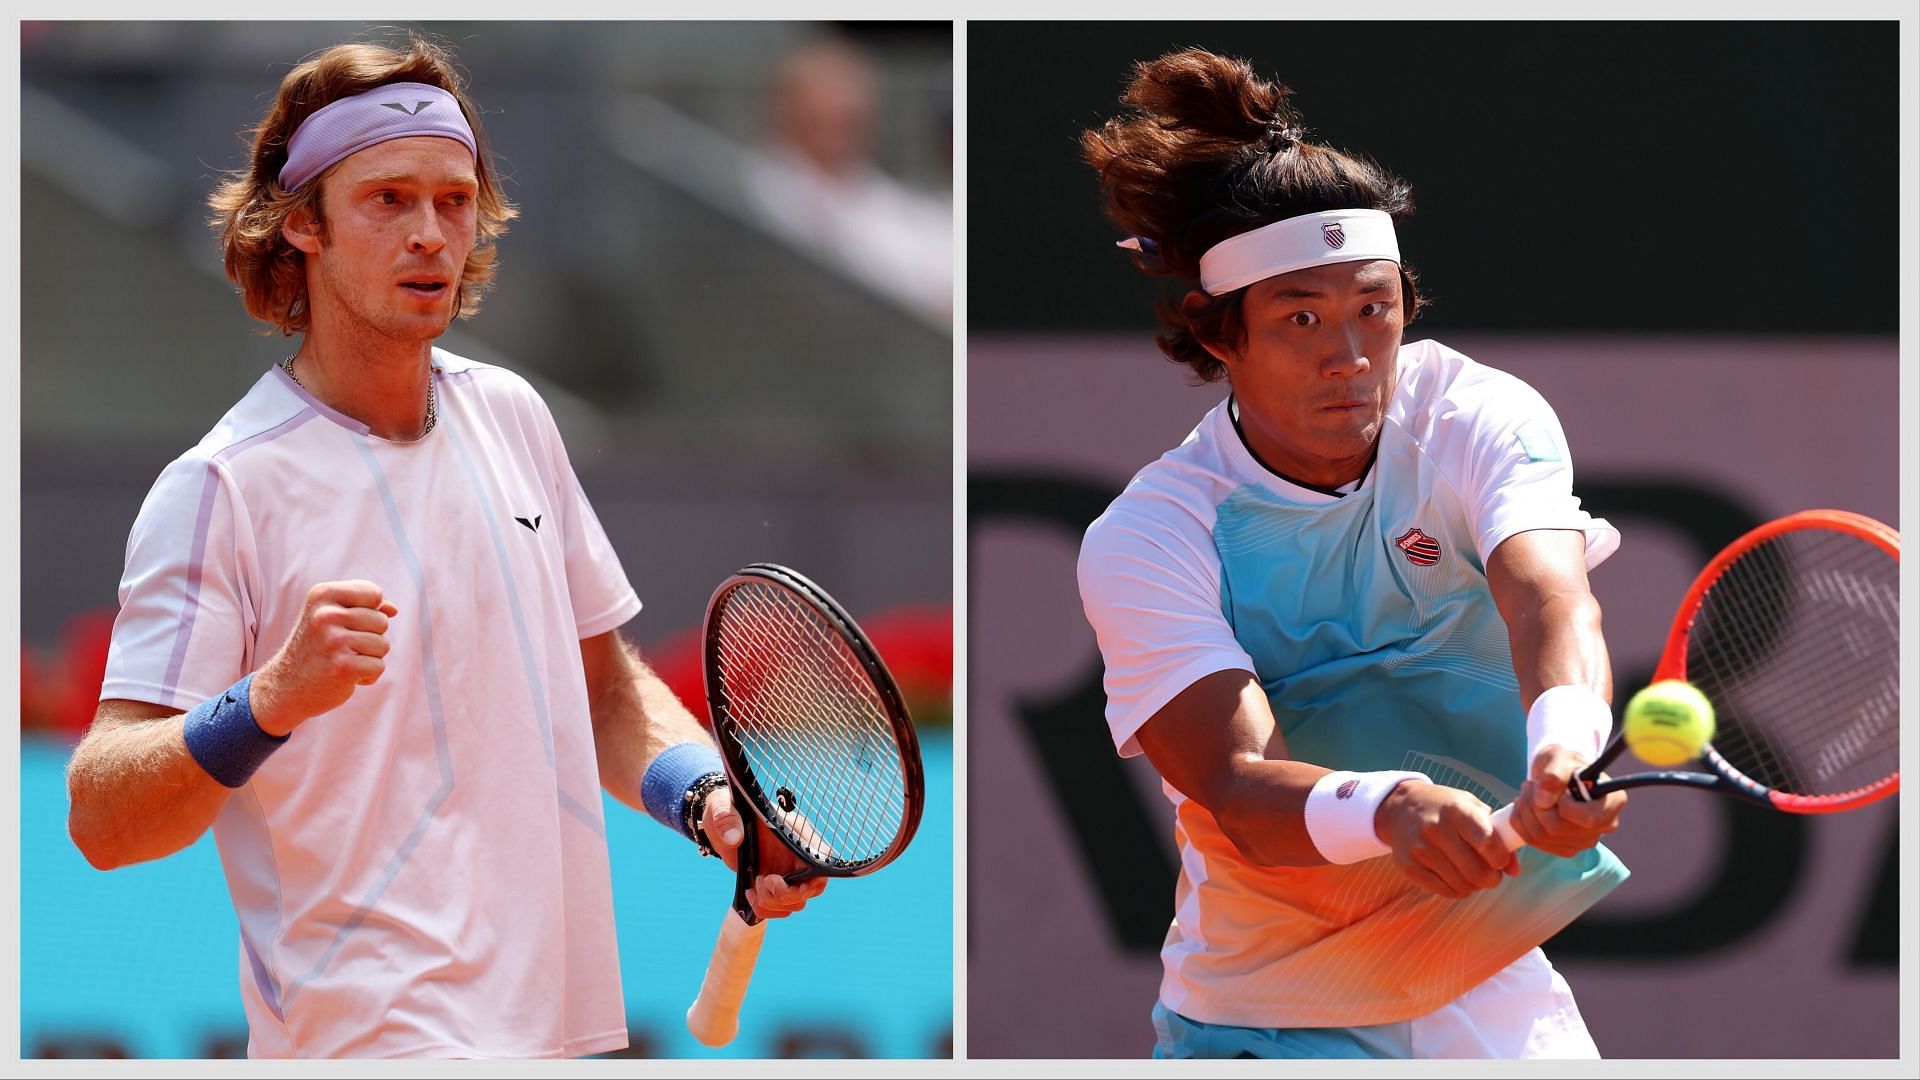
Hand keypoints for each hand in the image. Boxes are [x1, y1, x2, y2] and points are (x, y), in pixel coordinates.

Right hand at [251, 581, 398, 735]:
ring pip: (383, 645)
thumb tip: (393, 609)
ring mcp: (334, 641)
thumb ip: (363, 606)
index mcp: (323, 594)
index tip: (348, 623)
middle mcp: (326, 615)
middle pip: (382, 620)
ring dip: (369, 657)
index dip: (371, 611)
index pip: (374, 593)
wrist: (285, 685)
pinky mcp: (342, 666)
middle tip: (342, 647)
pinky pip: (378, 667)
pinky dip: (368, 676)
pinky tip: (346, 676)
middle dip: (370, 637)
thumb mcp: (330, 616)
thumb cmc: (315, 647)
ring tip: (344, 660)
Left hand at [700, 785, 826, 919]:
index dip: (813, 875)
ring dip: (772, 904)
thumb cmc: (726, 811)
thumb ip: (726, 818)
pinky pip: (782, 909)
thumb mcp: (722, 809)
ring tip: (753, 886)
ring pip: (797, 902)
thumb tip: (734, 838)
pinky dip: (765, 910)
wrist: (720, 827)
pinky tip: (750, 895)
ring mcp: (788, 871)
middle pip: (813, 887)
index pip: (822, 856)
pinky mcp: (776, 886)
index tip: (781, 880)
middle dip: (785, 895)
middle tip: (763, 881)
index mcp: (793, 831)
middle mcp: (797, 854)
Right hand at [1375, 780, 1518, 898]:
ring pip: (1462, 885)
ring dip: (1474, 885)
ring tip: (1472, 873)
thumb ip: (1498, 836)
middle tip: (1491, 874)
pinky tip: (1456, 877)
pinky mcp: (1408, 866)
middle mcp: (1435, 828)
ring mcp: (1419, 849)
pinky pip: (1446, 892)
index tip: (1500, 860)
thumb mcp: (1472, 810)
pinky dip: (1458, 890)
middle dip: (1491, 878)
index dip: (1500, 858)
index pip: (1487, 842)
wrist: (1401, 808)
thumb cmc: (1445, 809)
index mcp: (1456, 809)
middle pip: (1477, 872)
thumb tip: (1514, 870)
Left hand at [1511, 744, 1627, 857]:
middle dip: (1535, 804)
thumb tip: (1543, 801)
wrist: (1558, 773)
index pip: (1589, 819)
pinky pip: (1532, 840)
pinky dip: (1520, 820)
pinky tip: (1525, 805)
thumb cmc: (1564, 762)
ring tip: (1528, 791)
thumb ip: (1554, 774)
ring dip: (1525, 810)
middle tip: (1531, 785)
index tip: (1559, 792)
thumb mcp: (1560, 757)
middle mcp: (1603, 826)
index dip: (1565, 807)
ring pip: (1541, 836)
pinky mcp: (1564, 848)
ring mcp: (1584, 841)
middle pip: (1558, 829)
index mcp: (1612, 802)